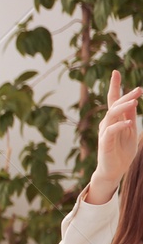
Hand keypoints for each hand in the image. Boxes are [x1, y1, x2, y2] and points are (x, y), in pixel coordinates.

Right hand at [88, 71, 142, 204]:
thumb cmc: (121, 151)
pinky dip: (119, 125)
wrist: (113, 171)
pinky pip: (111, 131)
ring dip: (123, 107)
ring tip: (135, 101)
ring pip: (112, 115)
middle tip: (139, 89)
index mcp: (113, 119)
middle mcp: (106, 123)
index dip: (115, 86)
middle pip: (114, 105)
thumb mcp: (129, 131)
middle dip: (125, 95)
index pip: (113, 100)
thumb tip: (132, 101)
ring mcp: (104, 133)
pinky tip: (129, 122)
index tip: (116, 72)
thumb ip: (129, 116)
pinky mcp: (104, 143)